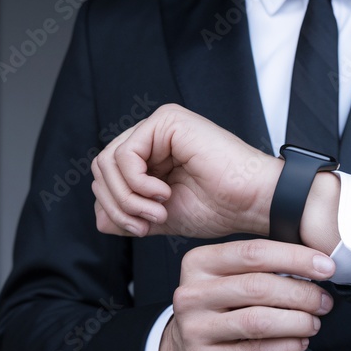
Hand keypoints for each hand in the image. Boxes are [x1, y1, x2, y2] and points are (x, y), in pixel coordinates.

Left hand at [91, 104, 281, 237]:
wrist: (251, 202)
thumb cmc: (220, 207)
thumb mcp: (161, 217)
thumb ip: (128, 215)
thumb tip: (99, 219)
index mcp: (152, 155)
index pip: (107, 177)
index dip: (115, 208)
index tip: (143, 229)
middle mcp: (153, 136)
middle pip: (102, 167)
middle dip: (117, 204)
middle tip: (145, 223)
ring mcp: (160, 125)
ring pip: (108, 161)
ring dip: (127, 197)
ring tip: (156, 211)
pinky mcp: (167, 121)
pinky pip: (126, 154)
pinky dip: (136, 183)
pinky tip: (163, 193)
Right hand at [159, 239, 335, 350]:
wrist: (182, 348)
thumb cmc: (216, 306)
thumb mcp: (227, 276)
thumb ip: (261, 266)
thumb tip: (315, 263)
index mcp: (200, 262)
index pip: (253, 252)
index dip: (295, 258)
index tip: (325, 267)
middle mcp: (192, 293)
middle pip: (258, 287)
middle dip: (301, 294)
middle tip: (323, 301)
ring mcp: (195, 327)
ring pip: (258, 321)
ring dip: (297, 321)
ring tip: (313, 322)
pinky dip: (286, 347)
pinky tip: (300, 341)